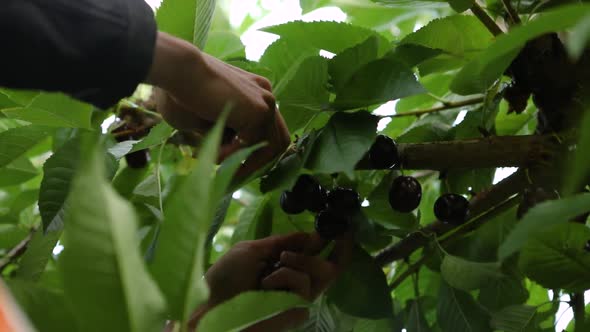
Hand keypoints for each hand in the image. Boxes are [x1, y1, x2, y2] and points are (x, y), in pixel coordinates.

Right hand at [145, 32, 289, 176]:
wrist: (178, 70)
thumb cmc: (180, 91)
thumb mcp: (205, 119)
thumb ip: (222, 132)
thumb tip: (227, 151)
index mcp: (255, 91)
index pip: (268, 129)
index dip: (256, 151)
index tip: (238, 167)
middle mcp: (265, 94)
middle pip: (278, 138)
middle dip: (259, 162)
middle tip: (236, 177)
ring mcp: (265, 102)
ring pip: (269, 146)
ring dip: (244, 161)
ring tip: (218, 165)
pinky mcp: (259, 111)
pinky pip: (251, 144)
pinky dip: (233, 155)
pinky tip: (214, 154)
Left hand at [184, 232, 351, 331]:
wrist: (209, 304)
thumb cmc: (226, 277)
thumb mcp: (253, 249)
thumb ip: (283, 241)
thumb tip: (309, 233)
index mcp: (284, 267)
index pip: (316, 255)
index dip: (332, 243)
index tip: (343, 227)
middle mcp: (294, 283)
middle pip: (331, 266)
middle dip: (333, 250)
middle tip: (325, 240)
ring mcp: (297, 298)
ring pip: (320, 272)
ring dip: (298, 261)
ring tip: (275, 265)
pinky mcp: (296, 310)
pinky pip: (305, 285)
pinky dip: (287, 276)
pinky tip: (268, 282)